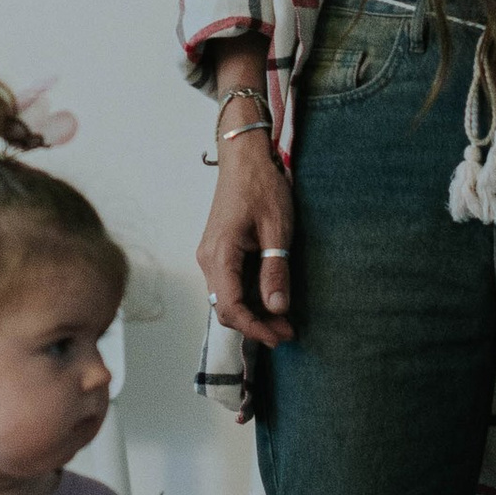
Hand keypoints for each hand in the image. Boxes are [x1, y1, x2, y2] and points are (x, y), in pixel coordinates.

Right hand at [196, 123, 296, 349]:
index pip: (231, 307)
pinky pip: (229, 284)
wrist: (244, 158)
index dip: (256, 328)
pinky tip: (270, 298)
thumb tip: (277, 308)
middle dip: (255, 325)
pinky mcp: (218, 252)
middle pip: (226, 308)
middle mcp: (208, 259)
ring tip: (283, 319)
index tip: (281, 336)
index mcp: (220, 255)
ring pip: (226, 298)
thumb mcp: (277, 230)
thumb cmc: (261, 187)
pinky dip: (248, 297)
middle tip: (287, 332)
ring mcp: (210, 256)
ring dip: (253, 313)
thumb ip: (275, 270)